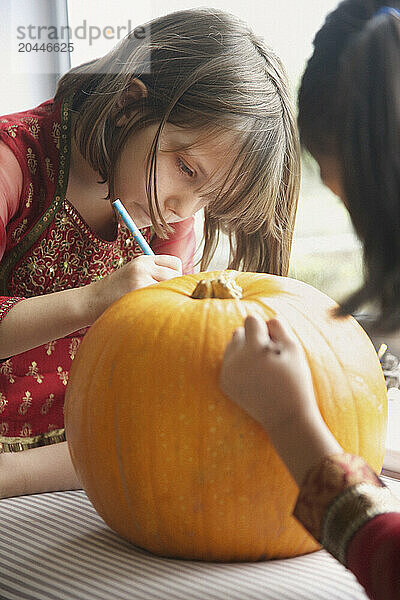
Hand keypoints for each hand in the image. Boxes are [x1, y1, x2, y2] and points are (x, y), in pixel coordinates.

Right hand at [84, 254, 181, 322]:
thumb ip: (154, 275)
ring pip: (171, 287)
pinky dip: (160, 306)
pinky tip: (150, 311)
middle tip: (164, 300)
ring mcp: (140, 279)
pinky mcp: (138, 292)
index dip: (176, 276)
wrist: (90, 301)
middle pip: (176, 275)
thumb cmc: (115, 293)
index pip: (175, 263)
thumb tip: (185, 286)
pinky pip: (161, 299)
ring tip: (156, 306)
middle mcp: (143, 266)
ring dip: (168, 298)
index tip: (169, 287)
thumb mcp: (133, 275)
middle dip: (174, 288)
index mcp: (143, 260)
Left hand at [219, 314, 318, 434]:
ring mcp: (228, 372)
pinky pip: (228, 362)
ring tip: (261, 366)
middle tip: (268, 355)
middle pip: (238, 332)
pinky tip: (254, 377)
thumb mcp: (294, 350)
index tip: (274, 341)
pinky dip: (238, 365)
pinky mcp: (224, 383)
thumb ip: (280, 327)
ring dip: (243, 350)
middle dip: (251, 338)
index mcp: (254, 349)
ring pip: (231, 346)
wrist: (285, 417)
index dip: (264, 328)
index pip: (251, 320)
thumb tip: (267, 318)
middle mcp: (236, 359)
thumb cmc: (295, 380)